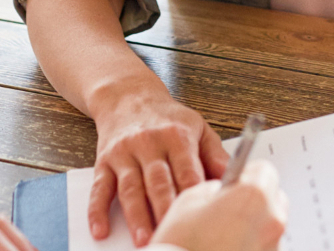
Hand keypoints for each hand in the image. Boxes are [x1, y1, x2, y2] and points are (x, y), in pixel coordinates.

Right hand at [90, 84, 229, 246]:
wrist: (128, 96)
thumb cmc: (168, 117)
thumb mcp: (198, 127)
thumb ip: (215, 155)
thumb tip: (236, 179)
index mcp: (177, 136)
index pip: (187, 170)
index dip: (192, 194)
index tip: (200, 217)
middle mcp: (149, 143)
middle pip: (158, 182)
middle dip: (165, 210)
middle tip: (173, 234)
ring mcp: (125, 153)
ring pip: (130, 188)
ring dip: (136, 216)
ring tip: (144, 239)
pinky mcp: (104, 161)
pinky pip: (100, 188)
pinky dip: (98, 210)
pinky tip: (101, 229)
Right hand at [153, 161, 287, 250]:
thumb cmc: (182, 247)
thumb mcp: (188, 202)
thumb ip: (213, 189)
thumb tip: (221, 192)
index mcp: (254, 196)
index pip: (264, 170)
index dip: (246, 175)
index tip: (235, 183)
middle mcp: (272, 221)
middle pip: (273, 198)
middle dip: (253, 201)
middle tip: (228, 211)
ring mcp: (274, 247)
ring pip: (269, 226)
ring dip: (253, 227)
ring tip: (224, 238)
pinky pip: (263, 248)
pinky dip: (251, 247)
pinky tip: (228, 250)